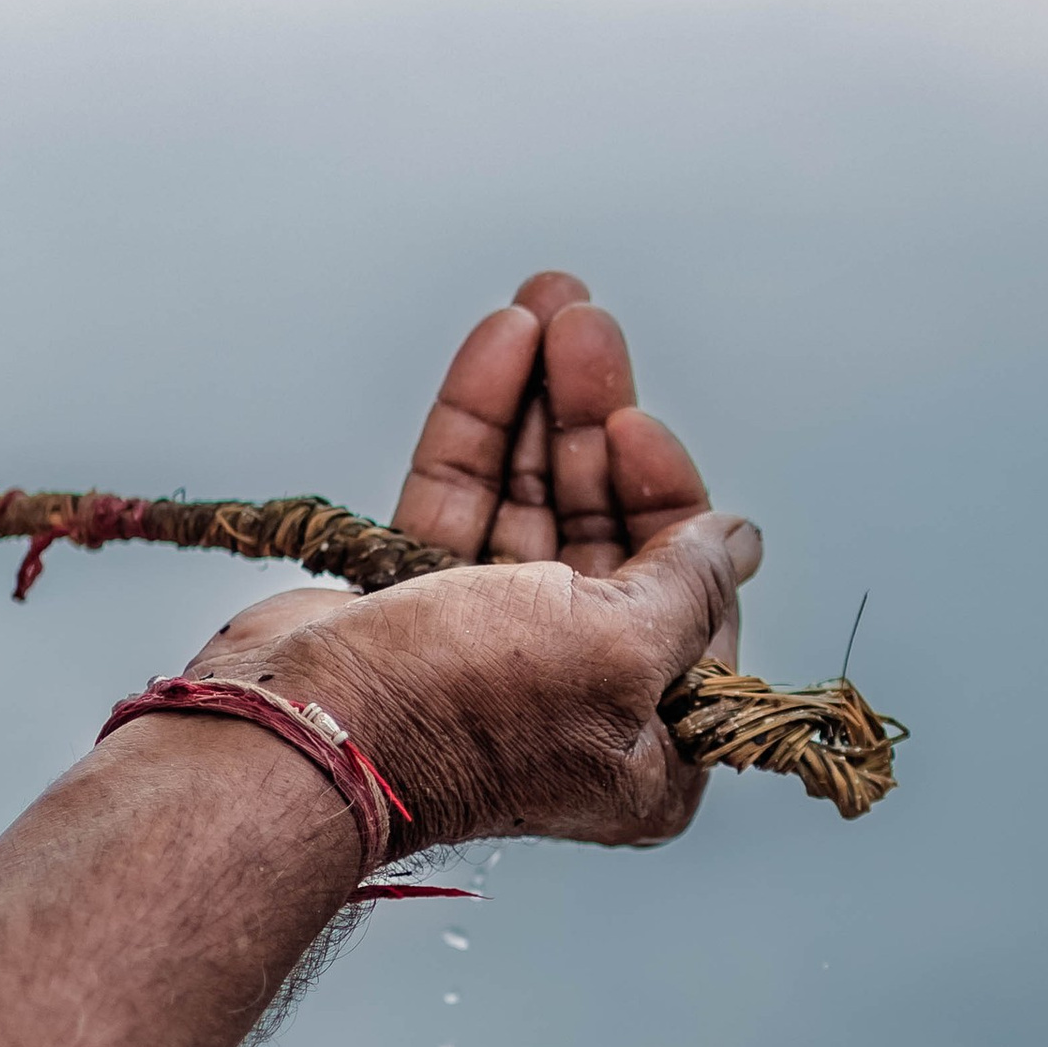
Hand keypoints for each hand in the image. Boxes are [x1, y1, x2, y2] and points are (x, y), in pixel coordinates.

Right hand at [177, 277, 759, 851]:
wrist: (307, 731)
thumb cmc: (463, 709)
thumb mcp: (622, 646)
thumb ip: (691, 587)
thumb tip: (741, 544)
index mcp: (645, 741)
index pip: (685, 598)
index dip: (664, 500)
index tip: (636, 427)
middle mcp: (574, 696)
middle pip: (603, 534)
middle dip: (595, 422)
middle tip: (588, 328)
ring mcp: (490, 649)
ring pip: (529, 504)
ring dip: (540, 405)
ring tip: (544, 306)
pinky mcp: (415, 607)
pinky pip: (460, 502)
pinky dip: (478, 428)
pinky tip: (499, 347)